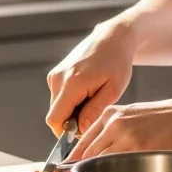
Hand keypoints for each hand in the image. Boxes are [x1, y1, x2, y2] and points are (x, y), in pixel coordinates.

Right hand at [46, 22, 135, 136]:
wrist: (112, 38)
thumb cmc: (116, 61)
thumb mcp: (113, 90)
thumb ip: (95, 111)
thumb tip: (80, 129)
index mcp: (72, 83)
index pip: (55, 119)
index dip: (66, 133)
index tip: (83, 132)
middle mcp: (58, 78)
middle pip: (56, 115)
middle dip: (72, 122)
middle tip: (95, 113)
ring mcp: (55, 74)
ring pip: (57, 107)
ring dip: (72, 111)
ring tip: (93, 100)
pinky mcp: (56, 73)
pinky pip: (59, 97)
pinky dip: (71, 101)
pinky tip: (87, 93)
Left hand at [65, 97, 171, 162]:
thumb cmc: (164, 120)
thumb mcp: (133, 116)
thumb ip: (114, 132)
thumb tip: (97, 154)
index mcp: (110, 114)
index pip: (82, 142)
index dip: (72, 161)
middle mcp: (114, 123)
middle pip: (86, 154)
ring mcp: (125, 135)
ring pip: (99, 162)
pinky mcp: (139, 147)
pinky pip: (118, 167)